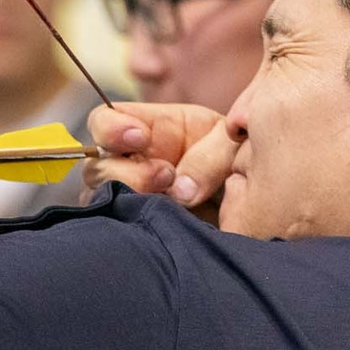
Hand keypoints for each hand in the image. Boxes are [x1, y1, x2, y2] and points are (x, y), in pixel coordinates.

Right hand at [84, 102, 238, 217]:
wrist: (252, 208)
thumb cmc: (239, 164)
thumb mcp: (231, 147)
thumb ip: (209, 157)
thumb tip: (180, 190)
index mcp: (148, 130)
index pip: (104, 121)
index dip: (112, 128)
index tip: (140, 138)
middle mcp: (130, 164)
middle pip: (96, 166)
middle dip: (125, 171)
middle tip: (165, 176)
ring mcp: (130, 198)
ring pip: (103, 199)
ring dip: (133, 196)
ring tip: (172, 201)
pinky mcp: (136, 228)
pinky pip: (119, 229)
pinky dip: (136, 226)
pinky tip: (163, 223)